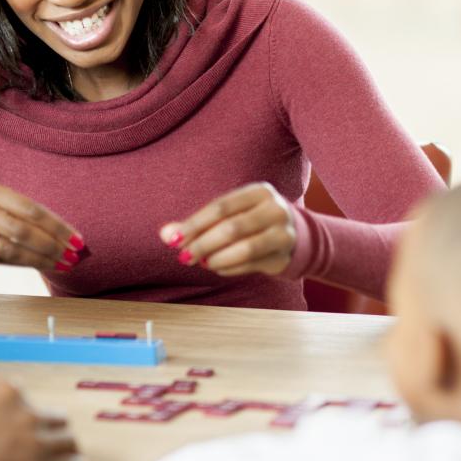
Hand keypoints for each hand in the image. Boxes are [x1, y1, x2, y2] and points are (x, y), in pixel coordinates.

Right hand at [0, 184, 83, 271]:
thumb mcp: (4, 205)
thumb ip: (30, 218)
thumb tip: (68, 238)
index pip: (32, 210)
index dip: (57, 226)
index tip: (77, 240)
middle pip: (22, 231)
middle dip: (52, 246)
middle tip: (72, 256)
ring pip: (11, 250)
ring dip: (40, 259)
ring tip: (61, 264)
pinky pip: (0, 261)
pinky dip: (24, 264)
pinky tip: (41, 266)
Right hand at [0, 381, 80, 460]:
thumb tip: (1, 417)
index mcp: (8, 390)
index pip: (30, 398)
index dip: (25, 414)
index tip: (23, 423)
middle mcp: (26, 411)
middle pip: (56, 417)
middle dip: (50, 429)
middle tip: (47, 438)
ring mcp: (35, 440)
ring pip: (68, 440)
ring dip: (65, 447)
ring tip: (65, 452)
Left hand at [159, 182, 296, 276]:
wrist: (296, 236)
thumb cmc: (252, 221)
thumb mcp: (229, 215)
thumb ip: (197, 223)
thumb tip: (165, 234)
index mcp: (258, 192)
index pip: (220, 207)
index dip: (195, 224)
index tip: (173, 239)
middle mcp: (274, 209)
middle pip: (231, 228)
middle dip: (203, 244)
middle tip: (183, 257)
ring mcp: (283, 233)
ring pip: (244, 249)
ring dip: (217, 258)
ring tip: (202, 262)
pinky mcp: (284, 256)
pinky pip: (251, 265)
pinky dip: (229, 268)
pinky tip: (218, 267)